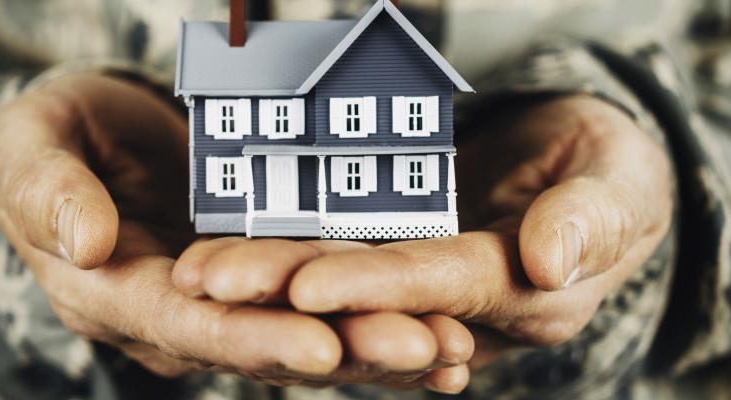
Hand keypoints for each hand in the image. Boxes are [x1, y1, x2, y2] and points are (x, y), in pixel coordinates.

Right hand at [0, 73, 473, 390]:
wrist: (89, 140)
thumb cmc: (52, 139)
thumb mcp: (30, 147)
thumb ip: (49, 193)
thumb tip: (86, 241)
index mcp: (118, 292)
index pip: (190, 326)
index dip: (255, 337)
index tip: (321, 344)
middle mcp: (180, 314)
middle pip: (268, 343)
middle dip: (349, 349)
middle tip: (428, 349)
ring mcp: (227, 301)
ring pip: (309, 332)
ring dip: (381, 342)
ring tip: (453, 348)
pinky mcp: (264, 278)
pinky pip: (323, 305)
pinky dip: (378, 318)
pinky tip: (441, 336)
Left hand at [172, 95, 672, 369]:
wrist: (585, 166)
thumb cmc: (610, 170)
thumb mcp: (619, 182)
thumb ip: (593, 219)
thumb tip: (550, 260)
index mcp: (525, 295)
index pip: (439, 290)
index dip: (373, 289)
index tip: (302, 287)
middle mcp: (463, 305)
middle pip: (369, 298)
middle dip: (285, 292)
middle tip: (205, 282)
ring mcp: (425, 283)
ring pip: (340, 284)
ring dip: (266, 278)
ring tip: (195, 272)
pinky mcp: (399, 256)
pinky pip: (338, 258)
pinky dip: (284, 257)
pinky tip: (227, 252)